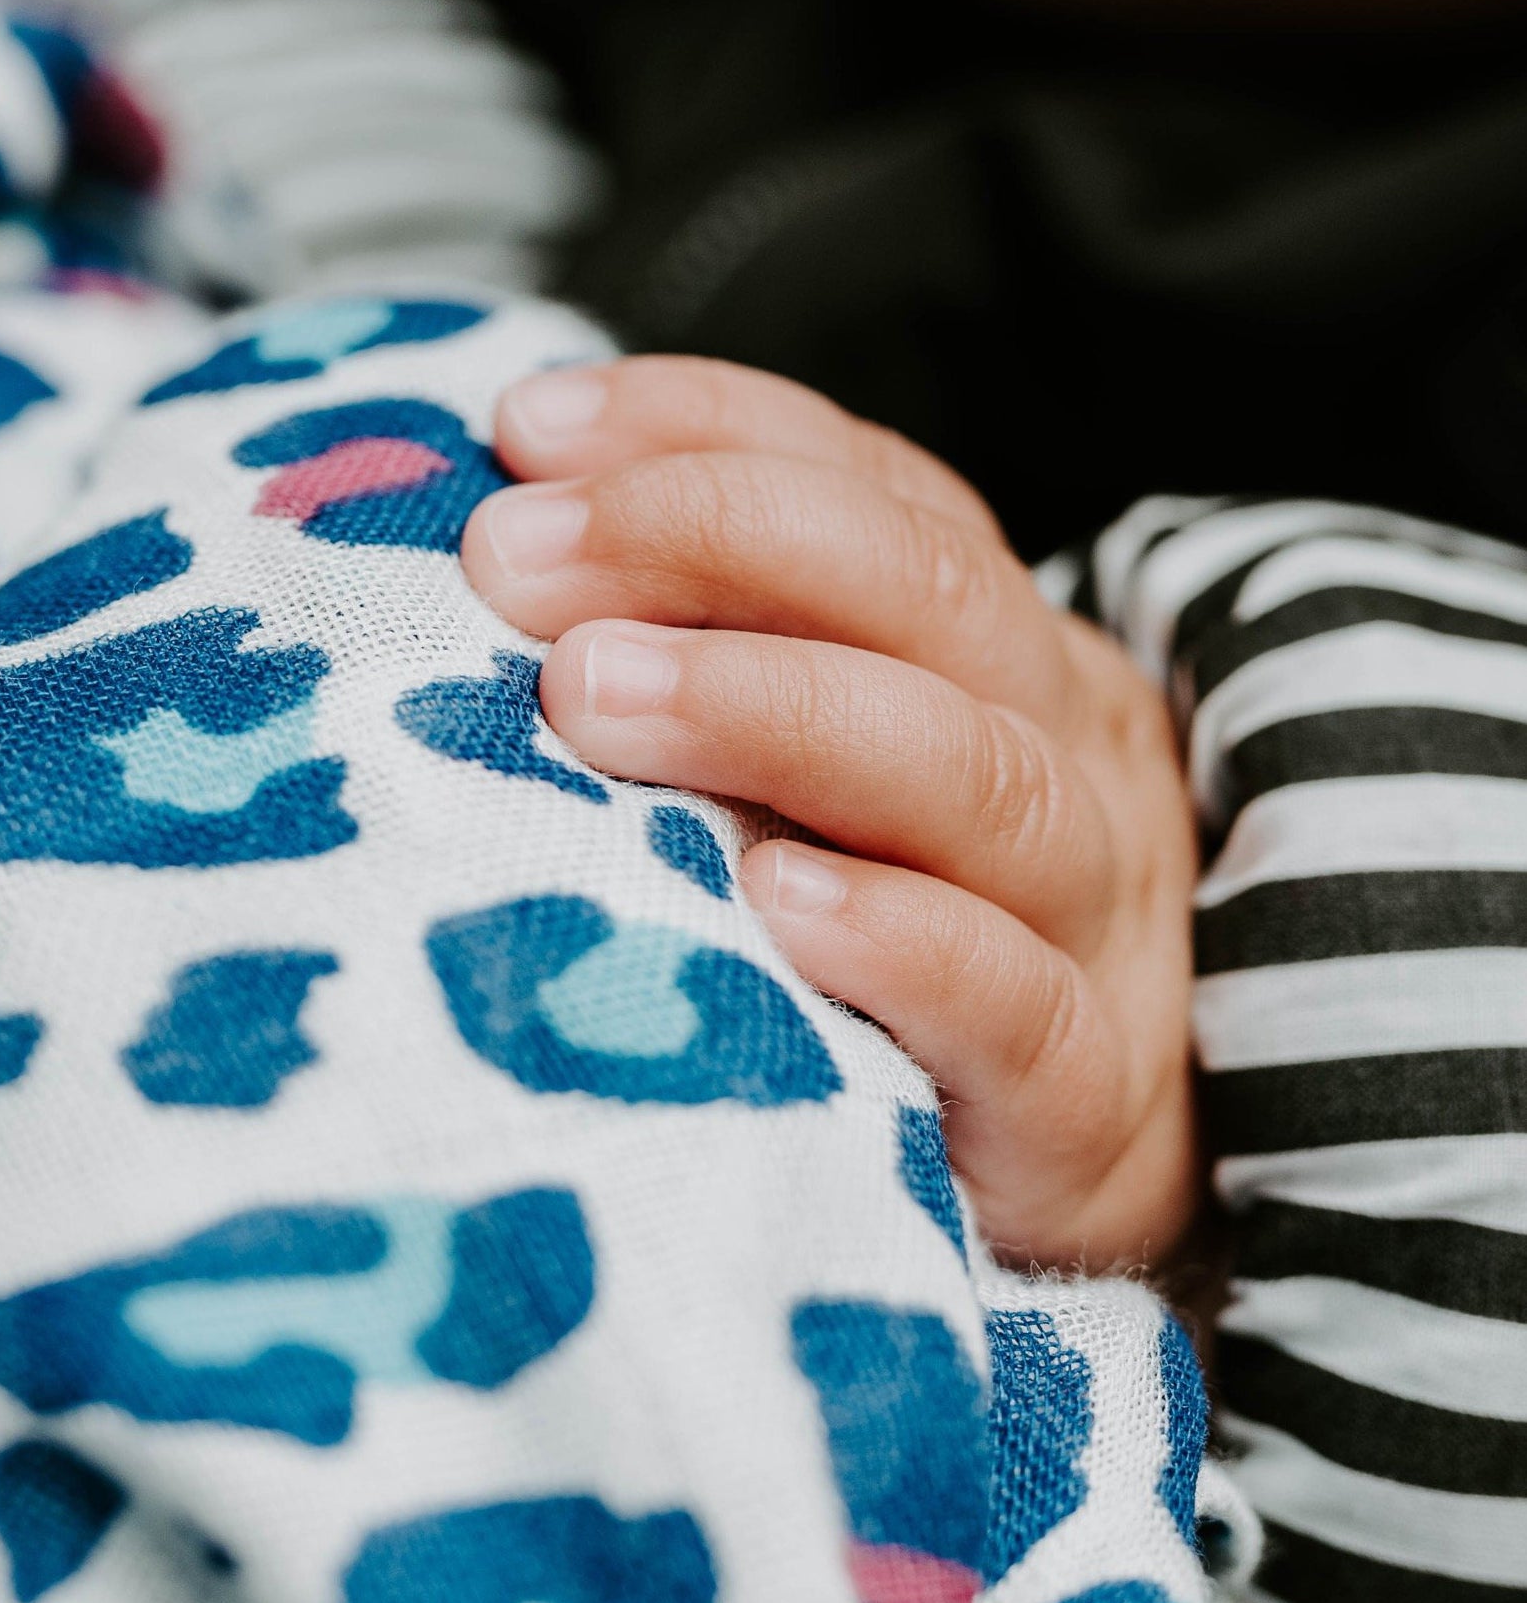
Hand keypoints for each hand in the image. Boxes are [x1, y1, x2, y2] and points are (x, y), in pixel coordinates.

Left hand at [461, 356, 1198, 1268]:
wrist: (1077, 1171)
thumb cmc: (898, 948)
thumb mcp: (825, 774)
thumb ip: (721, 666)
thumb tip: (510, 563)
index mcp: (1003, 656)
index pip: (880, 492)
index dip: (708, 432)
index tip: (527, 432)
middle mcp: (1065, 754)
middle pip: (929, 595)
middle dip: (714, 539)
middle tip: (516, 563)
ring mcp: (1093, 923)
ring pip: (977, 776)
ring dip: (776, 708)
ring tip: (592, 693)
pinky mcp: (1082, 1097)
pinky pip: (1015, 1001)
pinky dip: (899, 937)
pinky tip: (774, 901)